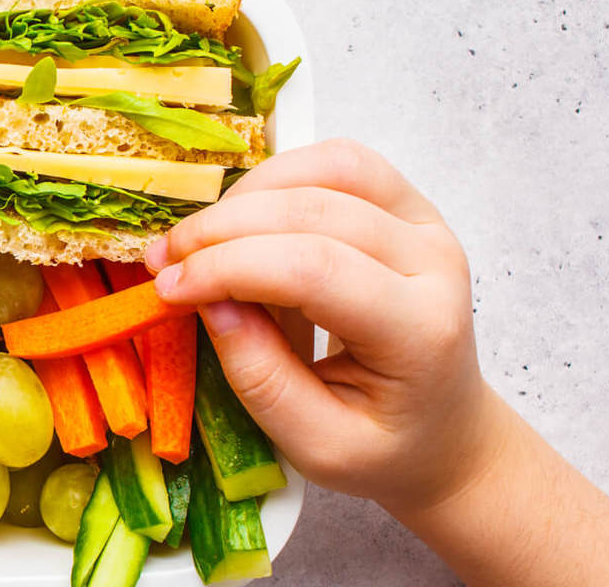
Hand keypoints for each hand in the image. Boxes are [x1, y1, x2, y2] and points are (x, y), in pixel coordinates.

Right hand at [144, 139, 492, 510]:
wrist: (443, 431)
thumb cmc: (383, 445)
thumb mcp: (317, 445)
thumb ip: (262, 380)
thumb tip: (209, 303)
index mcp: (420, 331)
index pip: (315, 270)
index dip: (228, 268)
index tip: (167, 289)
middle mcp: (435, 263)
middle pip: (316, 210)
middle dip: (222, 229)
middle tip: (165, 262)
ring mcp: (427, 225)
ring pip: (330, 168)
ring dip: (248, 194)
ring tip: (199, 240)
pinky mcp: (408, 206)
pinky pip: (339, 163)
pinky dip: (277, 179)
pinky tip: (242, 220)